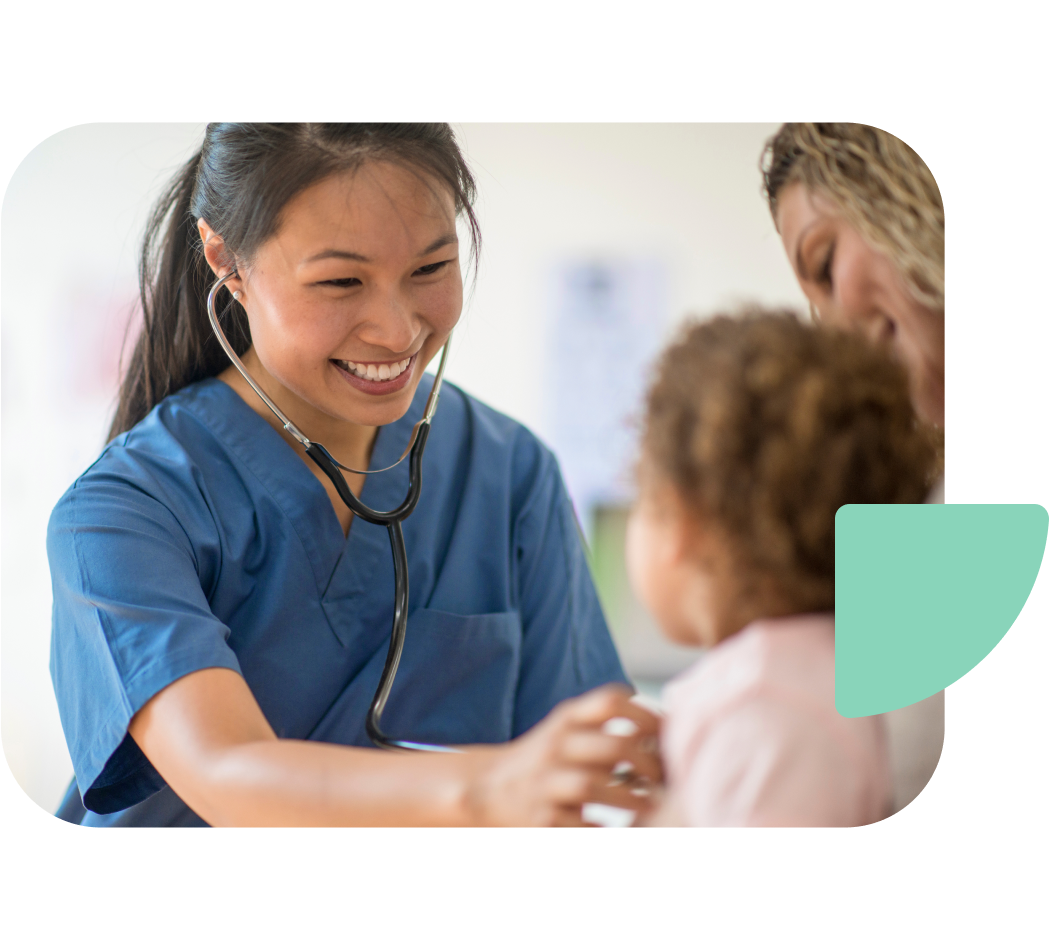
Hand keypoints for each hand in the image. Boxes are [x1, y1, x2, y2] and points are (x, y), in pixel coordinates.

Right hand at [466, 685, 662, 826]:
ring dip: (629, 798)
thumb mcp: (569, 729)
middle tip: (663, 777)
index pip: (610, 701)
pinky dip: (597, 829)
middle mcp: (555, 746)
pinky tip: (610, 828)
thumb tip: (669, 730)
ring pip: (589, 786)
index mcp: (567, 718)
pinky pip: (573, 824)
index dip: (646, 714)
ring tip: (651, 805)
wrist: (489, 787)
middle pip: (610, 746)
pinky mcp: (539, 818)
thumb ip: (606, 725)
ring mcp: (545, 782)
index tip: (666, 735)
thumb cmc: (548, 758)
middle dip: (646, 762)